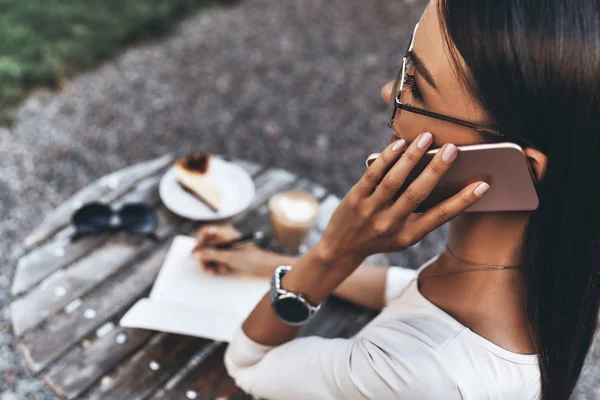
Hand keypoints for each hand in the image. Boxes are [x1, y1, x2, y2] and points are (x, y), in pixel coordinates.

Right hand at [192, 223, 277, 276]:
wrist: (265, 266)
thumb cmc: (251, 258)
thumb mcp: (229, 257)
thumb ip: (211, 254)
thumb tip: (196, 254)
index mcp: (225, 232)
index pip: (205, 232)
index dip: (198, 242)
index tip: (196, 253)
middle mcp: (224, 238)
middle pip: (206, 245)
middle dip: (204, 257)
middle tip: (206, 268)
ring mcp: (226, 247)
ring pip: (210, 254)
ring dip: (211, 264)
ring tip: (216, 270)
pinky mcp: (228, 256)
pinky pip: (216, 260)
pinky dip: (217, 266)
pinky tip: (223, 270)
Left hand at [317, 132, 489, 264]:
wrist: (342, 248)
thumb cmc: (382, 236)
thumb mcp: (404, 235)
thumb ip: (421, 214)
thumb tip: (440, 176)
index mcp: (410, 235)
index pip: (441, 217)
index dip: (463, 201)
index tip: (483, 185)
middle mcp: (391, 224)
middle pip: (418, 194)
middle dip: (436, 170)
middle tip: (453, 149)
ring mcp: (371, 211)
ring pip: (394, 181)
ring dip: (411, 157)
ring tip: (427, 137)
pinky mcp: (355, 198)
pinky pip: (372, 175)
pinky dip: (386, 158)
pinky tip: (399, 144)